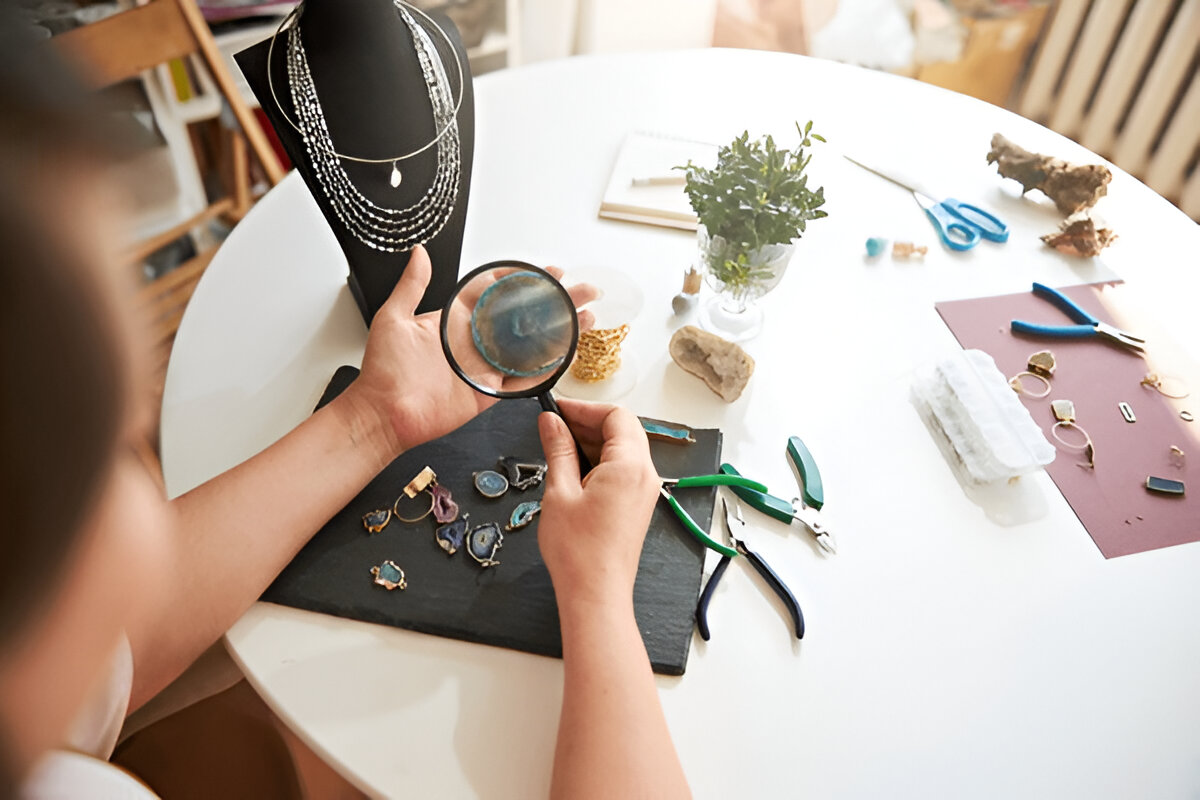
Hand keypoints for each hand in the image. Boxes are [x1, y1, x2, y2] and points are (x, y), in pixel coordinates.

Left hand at [344, 246, 597, 454]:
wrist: (381, 413)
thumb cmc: (382, 370)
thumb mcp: (393, 317)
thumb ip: (411, 285)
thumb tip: (419, 253)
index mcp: (456, 321)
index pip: (498, 293)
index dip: (525, 281)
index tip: (549, 271)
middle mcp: (475, 342)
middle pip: (524, 318)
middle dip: (556, 303)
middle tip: (583, 291)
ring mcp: (485, 368)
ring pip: (530, 347)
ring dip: (560, 333)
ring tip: (586, 319)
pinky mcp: (489, 394)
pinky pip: (523, 381)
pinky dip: (546, 370)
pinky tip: (568, 355)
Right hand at [536, 398, 660, 608]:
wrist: (596, 593)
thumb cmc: (578, 552)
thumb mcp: (560, 491)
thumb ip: (558, 450)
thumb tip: (551, 423)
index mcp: (629, 466)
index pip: (616, 416)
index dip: (585, 408)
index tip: (557, 410)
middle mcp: (644, 475)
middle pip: (623, 430)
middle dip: (589, 423)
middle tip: (555, 427)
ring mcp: (644, 491)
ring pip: (624, 449)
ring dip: (594, 442)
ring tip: (560, 449)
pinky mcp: (638, 505)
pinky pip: (624, 470)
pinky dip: (601, 462)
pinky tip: (574, 471)